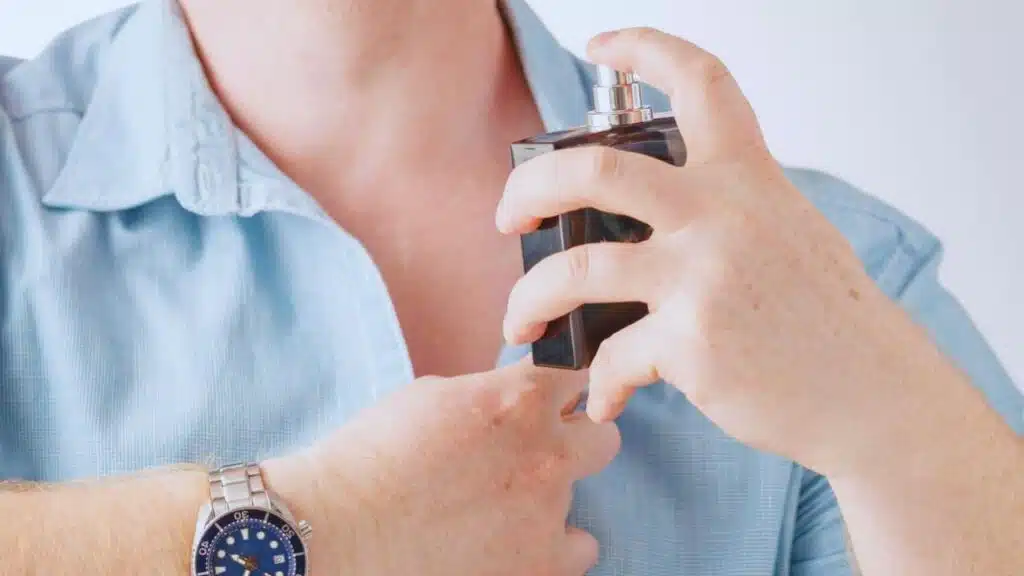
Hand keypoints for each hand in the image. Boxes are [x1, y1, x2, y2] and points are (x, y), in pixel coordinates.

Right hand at [266, 359, 619, 575]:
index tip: (555, 397)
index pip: (581, 371)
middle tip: (534, 458)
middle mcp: (546, 453)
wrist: (337, 528)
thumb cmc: (371, 459)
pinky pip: (577, 551)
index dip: (567, 386)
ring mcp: (548, 514)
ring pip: (585, 498)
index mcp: (518, 400)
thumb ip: (491, 396)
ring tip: (505, 511)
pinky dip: (549, 549)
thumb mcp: (433, 398)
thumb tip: (516, 400)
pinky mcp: (541, 567)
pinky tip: (510, 546)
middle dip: (574, 442)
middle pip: (603, 437)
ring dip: (554, 499)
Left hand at [496, 27, 954, 477]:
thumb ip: (724, 210)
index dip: (643, 48)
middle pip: (594, 170)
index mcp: (746, 177)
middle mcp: (720, 213)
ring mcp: (702, 276)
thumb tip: (648, 223)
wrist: (872, 392)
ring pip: (575, 270)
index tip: (600, 44)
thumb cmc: (827, 319)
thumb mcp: (787, 232)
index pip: (699, 81)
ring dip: (529, 300)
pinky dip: (598, 382)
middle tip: (509, 218)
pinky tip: (602, 397)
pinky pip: (612, 358)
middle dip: (529, 188)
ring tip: (517, 325)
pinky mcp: (692, 341)